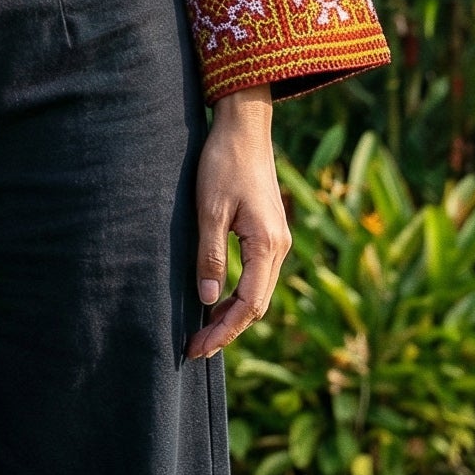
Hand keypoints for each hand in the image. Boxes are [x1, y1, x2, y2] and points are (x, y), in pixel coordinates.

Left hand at [188, 84, 290, 360]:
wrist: (244, 127)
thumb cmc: (223, 163)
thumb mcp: (210, 209)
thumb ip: (210, 254)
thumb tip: (207, 299)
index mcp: (267, 245)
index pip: (249, 305)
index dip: (224, 331)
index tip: (197, 347)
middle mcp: (279, 247)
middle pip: (257, 305)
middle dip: (228, 329)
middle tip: (195, 348)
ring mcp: (277, 240)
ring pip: (259, 291)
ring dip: (233, 313)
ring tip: (203, 330)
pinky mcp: (269, 231)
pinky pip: (258, 275)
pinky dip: (239, 293)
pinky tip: (218, 298)